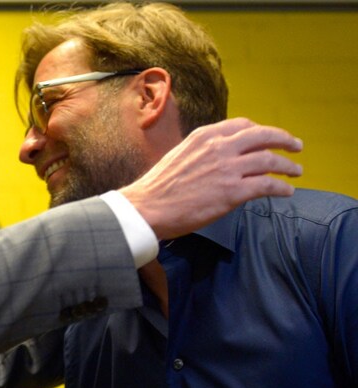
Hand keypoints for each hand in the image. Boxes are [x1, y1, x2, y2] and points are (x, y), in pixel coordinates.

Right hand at [120, 117, 302, 239]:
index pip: (243, 125)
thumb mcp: (180, 155)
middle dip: (284, 140)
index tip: (268, 138)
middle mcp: (219, 147)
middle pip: (264, 136)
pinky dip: (281, 187)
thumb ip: (202, 152)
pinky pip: (267, 185)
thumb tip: (218, 159)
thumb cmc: (158, 187)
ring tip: (296, 171)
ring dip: (288, 166)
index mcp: (205, 136)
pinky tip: (286, 191)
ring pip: (270, 160)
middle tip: (295, 146)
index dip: (260, 131)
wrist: (147, 207)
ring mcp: (228, 169)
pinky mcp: (233, 192)